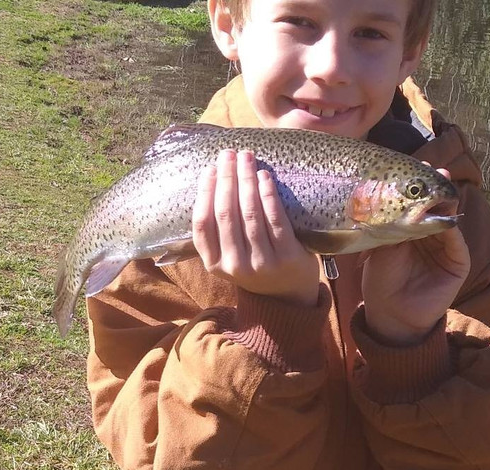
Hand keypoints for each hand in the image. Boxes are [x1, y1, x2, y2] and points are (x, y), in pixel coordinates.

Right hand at [192, 149, 320, 306]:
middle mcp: (235, 265)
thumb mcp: (229, 256)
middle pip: (226, 213)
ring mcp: (262, 263)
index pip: (202, 223)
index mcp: (214, 264)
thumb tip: (213, 179)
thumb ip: (218, 231)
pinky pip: (275, 219)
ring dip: (247, 180)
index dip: (204, 192)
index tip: (210, 169)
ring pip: (250, 213)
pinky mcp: (287, 257)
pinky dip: (268, 195)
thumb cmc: (255, 265)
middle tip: (229, 154)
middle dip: (226, 178)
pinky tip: (265, 177)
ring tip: (246, 158)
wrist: (288, 295)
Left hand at [361, 170, 469, 344]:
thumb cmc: (381, 279)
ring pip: (449, 217)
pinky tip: (445, 217)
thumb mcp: (381, 243)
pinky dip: (451, 227)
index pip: (418, 198)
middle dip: (435, 185)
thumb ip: (392, 220)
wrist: (390, 313)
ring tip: (441, 187)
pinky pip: (457, 240)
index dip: (419, 182)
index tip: (417, 166)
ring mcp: (447, 246)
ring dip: (446, 202)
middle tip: (433, 170)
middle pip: (438, 202)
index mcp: (412, 225)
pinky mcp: (458, 262)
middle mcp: (431, 233)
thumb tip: (400, 192)